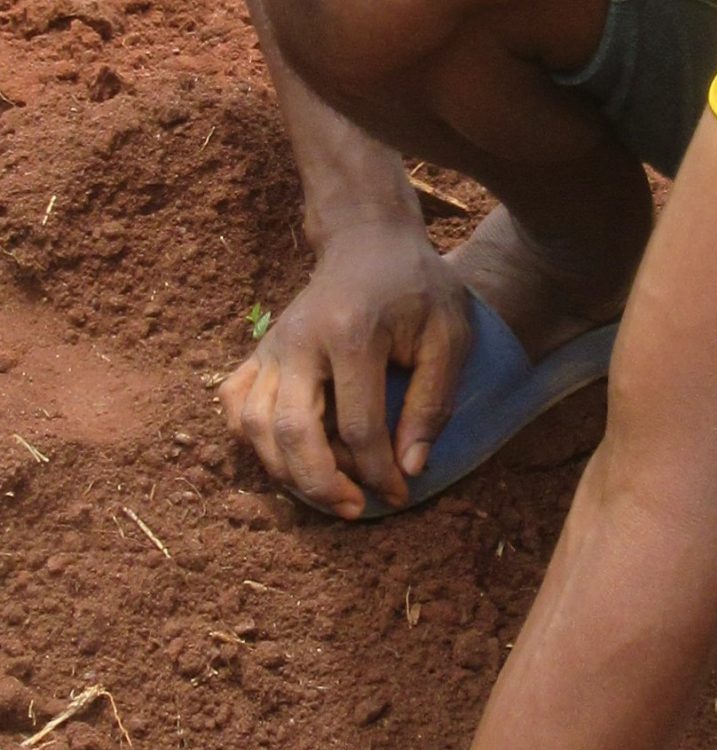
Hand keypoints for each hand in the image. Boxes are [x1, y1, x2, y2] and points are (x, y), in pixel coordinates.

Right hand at [220, 216, 470, 515]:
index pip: (358, 427)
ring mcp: (271, 346)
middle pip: (290, 432)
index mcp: (352, 335)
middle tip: (354, 508)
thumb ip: (433, 402)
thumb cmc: (418, 289)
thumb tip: (411, 467)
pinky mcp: (258, 351)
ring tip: (327, 490)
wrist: (370, 242)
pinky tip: (285, 456)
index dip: (379, 473)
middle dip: (321, 484)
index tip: (402, 493)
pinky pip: (234, 405)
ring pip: (252, 426)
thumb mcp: (449, 335)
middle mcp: (299, 342)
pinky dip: (250, 440)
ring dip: (284, 472)